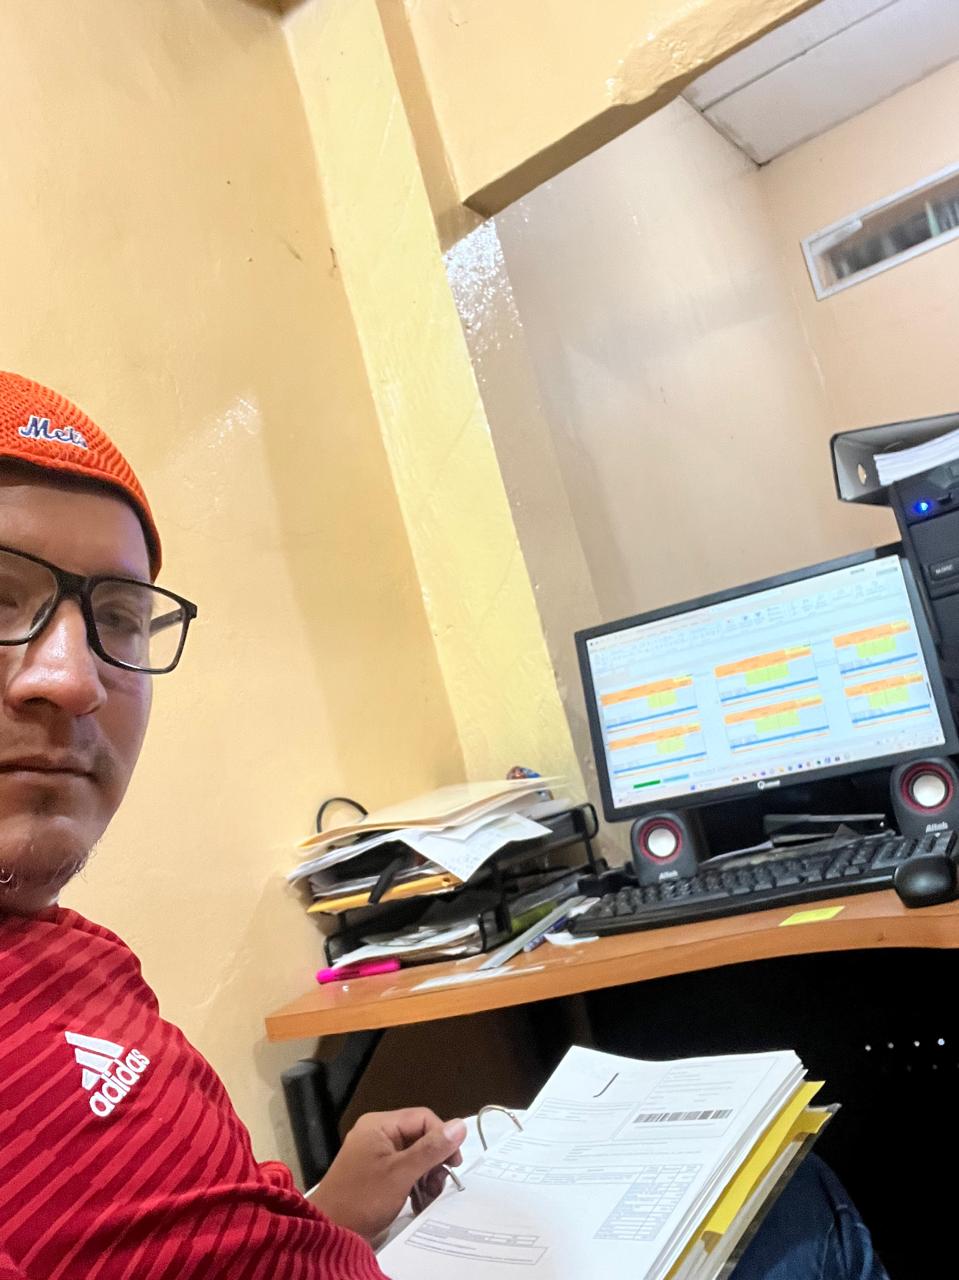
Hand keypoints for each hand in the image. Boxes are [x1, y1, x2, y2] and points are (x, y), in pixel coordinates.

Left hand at [309, 1108, 466, 1241]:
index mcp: (379, 1124)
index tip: (453, 1164)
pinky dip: (415, 1184)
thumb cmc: (363, 1199)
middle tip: (438, 1185)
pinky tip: (419, 1201)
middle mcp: (378, 1134)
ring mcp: (376, 1154)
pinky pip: (404, 1170)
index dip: (442, 1138)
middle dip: (434, 1161)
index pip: (423, 1118)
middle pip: (420, 1136)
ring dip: (427, 1175)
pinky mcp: (377, 1174)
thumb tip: (461, 1125)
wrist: (330, 1232)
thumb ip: (431, 1149)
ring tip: (429, 1196)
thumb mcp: (401, 1173)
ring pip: (415, 1155)